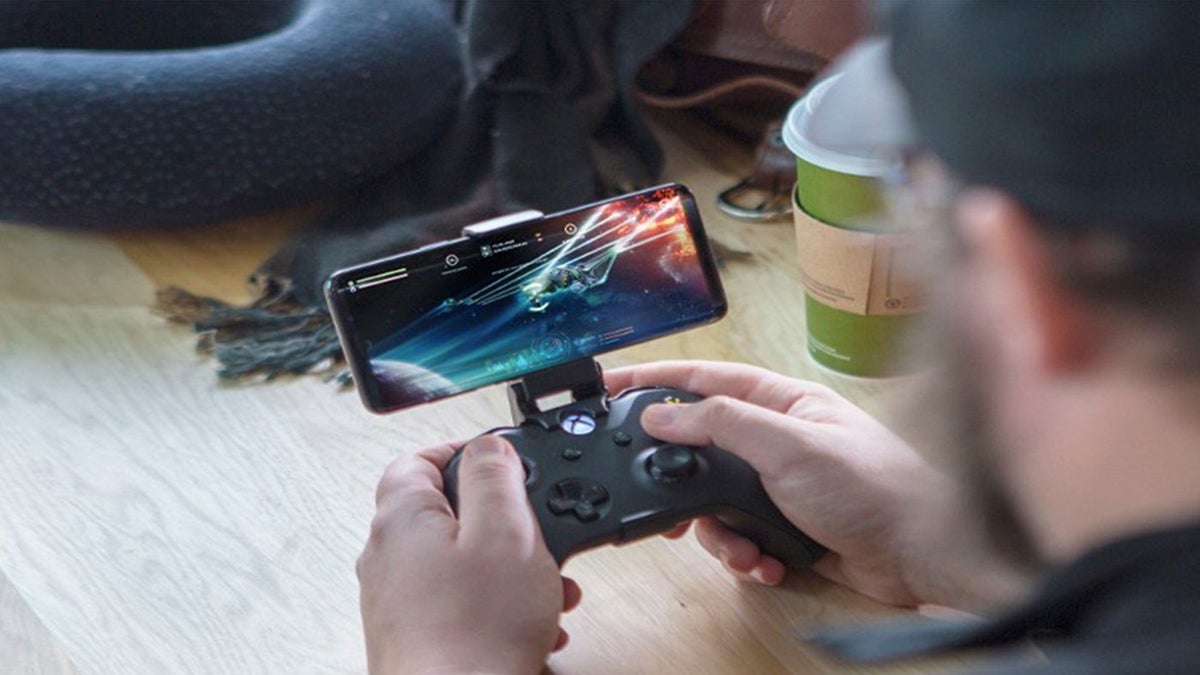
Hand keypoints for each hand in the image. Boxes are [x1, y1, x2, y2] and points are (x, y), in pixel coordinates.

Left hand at [359, 436, 581, 673]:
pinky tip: (533, 622)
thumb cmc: (476, 633)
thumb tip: (488, 445)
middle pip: (448, 512)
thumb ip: (494, 475)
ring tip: (548, 587)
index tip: (499, 458)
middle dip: (504, 520)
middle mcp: (388, 556)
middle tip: (537, 532)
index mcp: (401, 518)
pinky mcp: (415, 634)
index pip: (418, 459)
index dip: (462, 451)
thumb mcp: (505, 530)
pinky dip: (498, 602)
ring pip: (462, 560)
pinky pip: (461, 600)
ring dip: (510, 567)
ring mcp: (398, 600)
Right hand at [606, 360, 1027, 608]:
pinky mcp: (785, 525)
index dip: (655, 382)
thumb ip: (723, 424)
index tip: (610, 387)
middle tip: (664, 506)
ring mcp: (779, 484)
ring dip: (720, 533)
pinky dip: (745, 555)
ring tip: (744, 549)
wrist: (923, 554)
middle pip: (701, 448)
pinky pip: (739, 537)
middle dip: (682, 482)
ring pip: (714, 502)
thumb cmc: (877, 486)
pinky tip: (768, 564)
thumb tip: (665, 414)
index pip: (703, 381)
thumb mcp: (790, 444)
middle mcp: (776, 439)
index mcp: (780, 401)